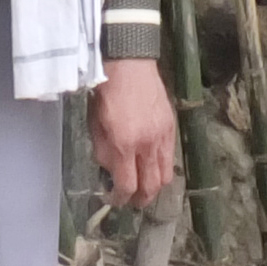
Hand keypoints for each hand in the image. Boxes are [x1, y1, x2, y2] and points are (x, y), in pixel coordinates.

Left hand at [88, 56, 177, 208]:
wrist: (129, 64)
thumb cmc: (106, 92)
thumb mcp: (95, 124)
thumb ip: (103, 151)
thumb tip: (110, 169)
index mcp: (124, 144)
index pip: (127, 185)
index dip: (120, 198)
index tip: (113, 199)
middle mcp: (147, 144)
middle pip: (151, 186)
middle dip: (141, 199)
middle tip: (132, 202)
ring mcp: (163, 136)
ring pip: (166, 176)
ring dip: (155, 187)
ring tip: (145, 188)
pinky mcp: (171, 127)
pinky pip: (171, 157)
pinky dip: (162, 168)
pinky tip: (152, 165)